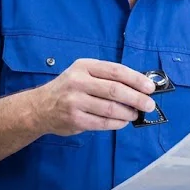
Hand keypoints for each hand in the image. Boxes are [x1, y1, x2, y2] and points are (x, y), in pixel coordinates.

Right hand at [27, 58, 156, 135]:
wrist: (40, 106)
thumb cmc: (68, 88)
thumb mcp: (83, 73)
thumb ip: (106, 77)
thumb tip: (138, 86)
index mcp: (84, 66)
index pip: (115, 71)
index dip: (136, 79)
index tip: (150, 87)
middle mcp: (78, 81)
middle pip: (115, 90)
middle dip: (137, 98)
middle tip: (149, 105)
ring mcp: (75, 101)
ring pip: (110, 108)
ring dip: (128, 113)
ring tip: (135, 114)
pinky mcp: (75, 119)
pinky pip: (103, 123)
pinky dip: (117, 123)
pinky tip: (122, 121)